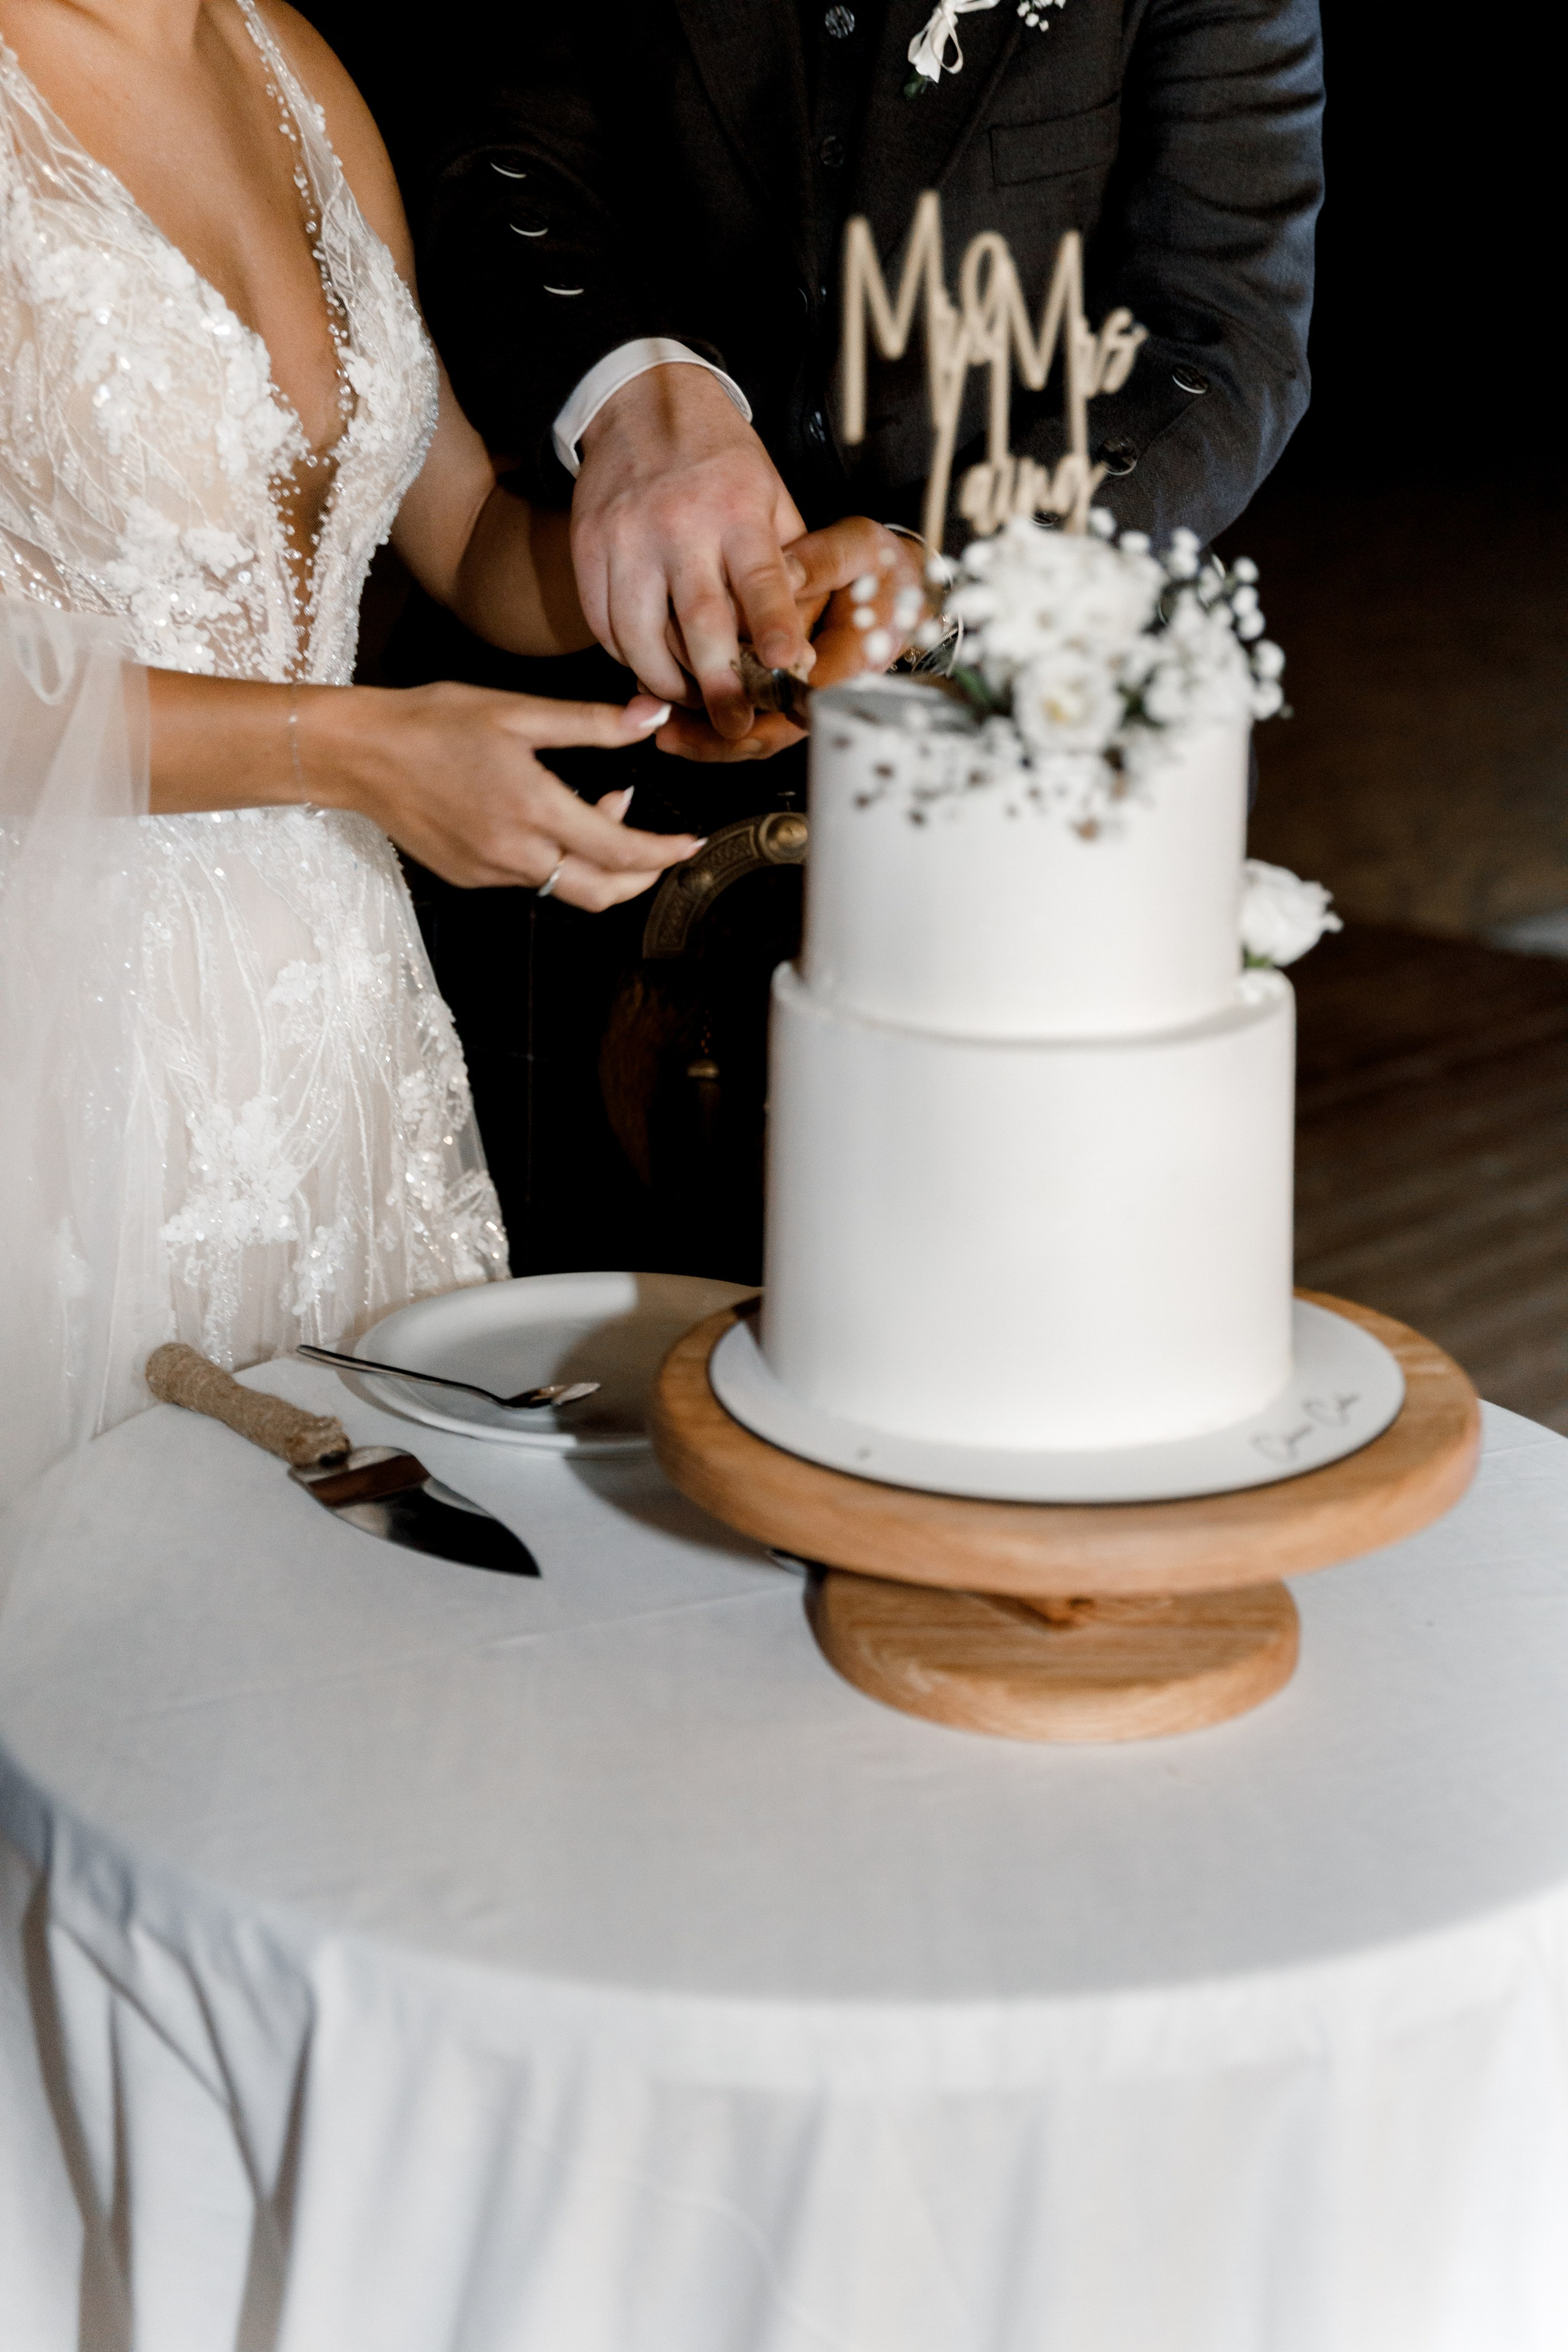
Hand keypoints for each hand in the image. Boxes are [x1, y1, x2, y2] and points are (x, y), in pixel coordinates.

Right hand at [310, 683, 702, 905]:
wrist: (358, 753)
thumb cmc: (431, 721)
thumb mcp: (516, 710)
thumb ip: (590, 723)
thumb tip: (650, 718)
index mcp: (534, 810)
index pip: (621, 851)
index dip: (665, 853)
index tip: (692, 844)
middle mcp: (515, 853)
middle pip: (602, 893)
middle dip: (642, 876)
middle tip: (661, 847)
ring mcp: (491, 872)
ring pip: (567, 888)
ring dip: (598, 861)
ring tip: (602, 808)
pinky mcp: (471, 877)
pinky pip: (531, 880)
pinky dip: (557, 859)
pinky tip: (549, 818)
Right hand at [572, 365, 810, 740]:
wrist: (639, 402)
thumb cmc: (716, 460)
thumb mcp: (768, 495)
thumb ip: (785, 566)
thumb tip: (797, 650)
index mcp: (736, 509)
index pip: (759, 580)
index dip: (772, 625)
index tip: (784, 664)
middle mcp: (679, 525)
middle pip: (697, 622)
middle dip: (718, 685)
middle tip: (734, 725)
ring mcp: (626, 539)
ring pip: (640, 636)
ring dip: (666, 682)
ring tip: (689, 700)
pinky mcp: (586, 548)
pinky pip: (602, 624)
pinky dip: (624, 658)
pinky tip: (646, 668)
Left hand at [656, 518, 928, 763]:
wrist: (898, 586)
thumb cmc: (879, 568)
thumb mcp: (859, 551)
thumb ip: (822, 563)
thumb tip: (783, 573)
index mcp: (849, 661)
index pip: (800, 700)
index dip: (756, 706)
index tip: (716, 705)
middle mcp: (824, 693)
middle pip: (767, 734)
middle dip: (714, 738)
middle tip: (669, 730)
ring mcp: (802, 700)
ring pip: (752, 736)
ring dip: (703, 736)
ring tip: (659, 724)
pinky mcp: (785, 697)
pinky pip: (747, 721)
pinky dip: (708, 720)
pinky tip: (671, 709)